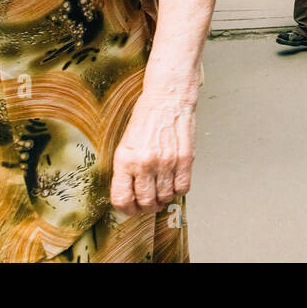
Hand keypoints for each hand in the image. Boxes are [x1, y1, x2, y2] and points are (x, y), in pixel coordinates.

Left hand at [110, 90, 195, 215]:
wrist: (167, 98)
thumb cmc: (145, 118)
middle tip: (149, 202)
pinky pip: (182, 188)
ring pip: (165, 198)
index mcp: (125, 159)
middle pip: (145, 202)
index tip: (130, 208)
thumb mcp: (125, 143)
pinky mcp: (185, 159)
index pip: (121, 199)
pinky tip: (174, 181)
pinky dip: (179, 190)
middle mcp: (145, 163)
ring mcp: (166, 162)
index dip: (126, 209)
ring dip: (163, 199)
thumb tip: (129, 194)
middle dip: (146, 207)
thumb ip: (126, 170)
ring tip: (162, 190)